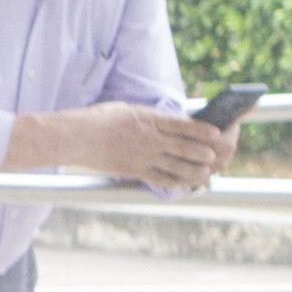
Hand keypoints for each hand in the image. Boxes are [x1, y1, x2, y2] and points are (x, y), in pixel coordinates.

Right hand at [72, 104, 233, 193]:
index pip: (182, 126)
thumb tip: (170, 124)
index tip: (215, 134)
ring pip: (176, 166)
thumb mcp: (129, 109)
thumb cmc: (100, 119)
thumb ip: (150, 118)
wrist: (76, 136)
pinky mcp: (134, 170)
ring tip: (205, 172)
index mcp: (148, 119)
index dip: (201, 131)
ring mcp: (142, 156)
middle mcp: (149, 139)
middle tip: (213, 156)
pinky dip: (175, 181)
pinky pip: (160, 178)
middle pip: (184, 147)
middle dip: (202, 153)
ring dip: (194, 170)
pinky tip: (183, 182)